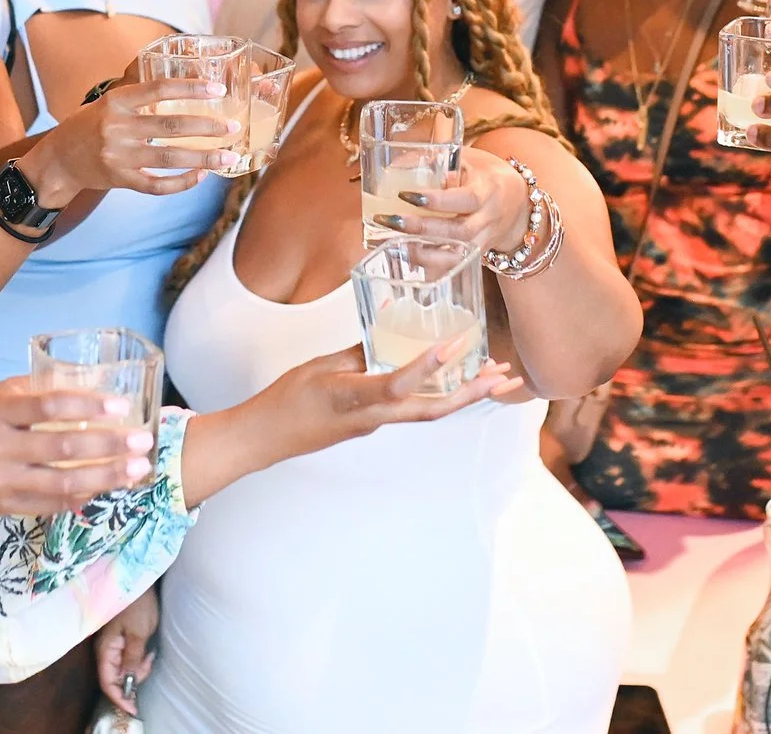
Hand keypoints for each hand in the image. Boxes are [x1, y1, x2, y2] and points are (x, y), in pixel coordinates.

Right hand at [0, 378, 154, 516]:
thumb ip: (28, 392)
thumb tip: (78, 385)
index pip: (48, 407)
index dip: (87, 406)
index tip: (121, 406)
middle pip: (63, 448)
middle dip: (109, 446)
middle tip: (143, 441)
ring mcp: (2, 482)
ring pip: (63, 483)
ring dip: (106, 477)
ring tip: (137, 470)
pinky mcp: (4, 506)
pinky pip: (50, 505)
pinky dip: (80, 498)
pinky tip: (106, 490)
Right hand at [27, 80, 236, 207]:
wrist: (57, 161)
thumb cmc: (88, 127)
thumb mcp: (106, 103)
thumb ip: (139, 99)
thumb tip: (183, 89)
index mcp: (115, 102)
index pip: (158, 89)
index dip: (190, 88)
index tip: (217, 90)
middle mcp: (117, 127)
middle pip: (171, 126)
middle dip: (206, 127)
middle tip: (232, 127)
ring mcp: (119, 156)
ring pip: (170, 157)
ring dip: (203, 158)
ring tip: (228, 156)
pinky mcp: (120, 180)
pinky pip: (157, 185)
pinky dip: (182, 182)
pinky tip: (200, 176)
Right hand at [96, 589, 157, 715]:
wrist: (140, 581)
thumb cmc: (138, 604)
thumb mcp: (138, 633)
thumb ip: (132, 658)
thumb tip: (127, 681)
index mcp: (105, 649)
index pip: (107, 681)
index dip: (118, 697)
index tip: (133, 708)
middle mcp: (105, 650)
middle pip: (115, 678)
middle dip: (132, 680)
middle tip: (148, 666)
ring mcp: (112, 645)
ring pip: (123, 670)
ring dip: (138, 669)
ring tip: (149, 655)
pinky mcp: (120, 641)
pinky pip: (127, 660)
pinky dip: (138, 661)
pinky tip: (147, 652)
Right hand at [258, 342, 520, 460]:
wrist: (266, 438)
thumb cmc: (285, 399)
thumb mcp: (320, 365)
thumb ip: (357, 350)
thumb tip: (386, 332)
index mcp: (351, 398)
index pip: (396, 385)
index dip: (426, 366)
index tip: (453, 345)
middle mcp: (371, 417)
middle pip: (431, 409)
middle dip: (471, 393)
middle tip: (504, 376)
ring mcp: (374, 425)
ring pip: (428, 412)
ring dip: (463, 395)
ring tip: (494, 377)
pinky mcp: (372, 425)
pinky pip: (413, 410)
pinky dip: (439, 395)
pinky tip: (453, 380)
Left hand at [376, 145, 530, 254]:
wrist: (517, 202)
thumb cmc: (484, 175)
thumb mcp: (467, 160)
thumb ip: (437, 162)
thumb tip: (397, 166)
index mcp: (488, 191)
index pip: (465, 199)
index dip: (437, 200)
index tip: (406, 194)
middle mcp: (489, 219)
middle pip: (459, 231)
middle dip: (422, 229)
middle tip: (391, 220)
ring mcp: (485, 240)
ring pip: (458, 255)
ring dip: (423, 253)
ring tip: (394, 244)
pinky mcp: (477, 255)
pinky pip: (454, 265)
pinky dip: (430, 266)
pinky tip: (408, 258)